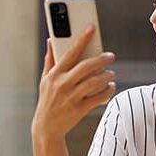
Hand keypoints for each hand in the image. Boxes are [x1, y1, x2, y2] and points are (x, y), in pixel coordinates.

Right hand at [31, 25, 115, 139]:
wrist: (47, 127)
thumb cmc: (47, 99)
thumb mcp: (45, 79)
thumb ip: (50, 59)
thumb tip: (50, 38)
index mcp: (54, 74)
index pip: (70, 52)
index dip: (81, 39)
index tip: (92, 28)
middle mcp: (62, 84)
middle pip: (85, 67)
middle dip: (101, 60)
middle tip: (111, 56)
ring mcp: (70, 97)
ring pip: (94, 82)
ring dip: (106, 76)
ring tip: (111, 73)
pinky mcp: (79, 109)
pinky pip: (97, 98)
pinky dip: (107, 91)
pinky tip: (110, 87)